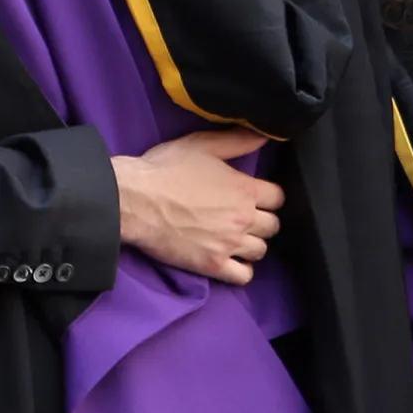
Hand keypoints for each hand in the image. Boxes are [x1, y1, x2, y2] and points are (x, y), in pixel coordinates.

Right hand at [112, 128, 285, 285]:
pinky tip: (231, 260)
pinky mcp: (212, 265)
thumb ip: (238, 141)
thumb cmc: (166, 169)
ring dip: (252, 244)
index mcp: (244, 188)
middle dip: (262, 220)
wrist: (135, 200)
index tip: (255, 196)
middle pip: (273, 226)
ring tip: (236, 238)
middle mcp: (243, 218)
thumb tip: (266, 136)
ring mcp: (229, 244)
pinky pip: (243, 276)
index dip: (268, 195)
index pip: (278, 197)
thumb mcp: (202, 145)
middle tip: (244, 217)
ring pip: (260, 250)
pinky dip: (242, 270)